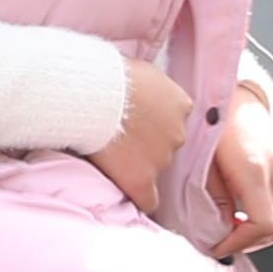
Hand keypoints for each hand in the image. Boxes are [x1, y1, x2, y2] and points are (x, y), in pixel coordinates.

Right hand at [89, 56, 197, 221]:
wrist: (92, 94)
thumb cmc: (109, 75)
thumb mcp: (141, 71)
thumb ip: (149, 88)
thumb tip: (139, 91)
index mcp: (180, 104)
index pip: (174, 121)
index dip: (154, 123)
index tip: (137, 122)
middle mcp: (178, 133)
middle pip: (167, 145)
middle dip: (148, 143)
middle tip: (121, 136)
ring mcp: (162, 158)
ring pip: (155, 168)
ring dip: (138, 164)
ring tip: (111, 154)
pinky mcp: (141, 179)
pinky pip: (148, 200)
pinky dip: (140, 198)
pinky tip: (129, 194)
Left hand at [207, 89, 272, 254]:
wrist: (235, 94)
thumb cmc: (209, 126)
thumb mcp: (201, 164)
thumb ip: (212, 200)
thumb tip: (217, 233)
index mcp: (255, 169)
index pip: (262, 225)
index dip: (239, 243)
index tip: (215, 247)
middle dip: (246, 242)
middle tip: (218, 242)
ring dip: (255, 232)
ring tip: (227, 229)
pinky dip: (262, 217)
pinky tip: (239, 213)